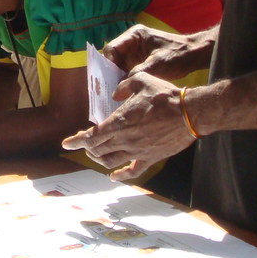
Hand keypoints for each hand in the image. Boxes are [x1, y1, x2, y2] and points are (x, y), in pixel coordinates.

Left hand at [62, 72, 195, 181]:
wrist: (190, 113)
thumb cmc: (166, 96)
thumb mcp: (141, 81)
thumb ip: (123, 86)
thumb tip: (115, 93)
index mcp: (119, 121)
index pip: (91, 135)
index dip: (76, 141)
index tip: (66, 144)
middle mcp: (124, 139)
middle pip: (97, 149)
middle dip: (87, 147)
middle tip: (83, 144)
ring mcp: (137, 151)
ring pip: (110, 161)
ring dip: (98, 159)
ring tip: (95, 155)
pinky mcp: (150, 158)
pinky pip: (132, 171)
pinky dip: (120, 176)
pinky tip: (113, 177)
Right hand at [104, 25, 213, 80]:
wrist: (196, 55)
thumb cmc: (179, 55)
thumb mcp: (157, 65)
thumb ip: (137, 74)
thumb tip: (119, 87)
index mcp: (135, 35)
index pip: (112, 48)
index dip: (108, 63)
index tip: (108, 78)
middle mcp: (132, 42)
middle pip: (113, 57)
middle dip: (110, 72)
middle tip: (107, 88)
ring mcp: (136, 51)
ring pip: (119, 65)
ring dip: (117, 77)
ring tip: (114, 92)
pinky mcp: (140, 61)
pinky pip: (127, 70)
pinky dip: (125, 79)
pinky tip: (123, 91)